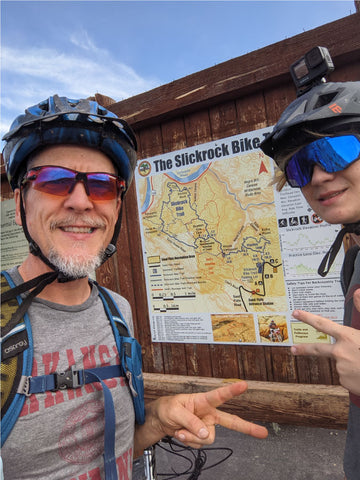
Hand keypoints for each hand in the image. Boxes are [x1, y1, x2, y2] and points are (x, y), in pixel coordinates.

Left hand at [134, 381, 267, 454]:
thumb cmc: (167, 408)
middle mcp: (209, 413)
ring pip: (207, 438)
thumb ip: (190, 421)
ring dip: (192, 438)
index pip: (219, 395)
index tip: (244, 385)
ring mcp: (206, 426)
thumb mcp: (174, 411)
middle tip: (263, 432)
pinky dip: (188, 442)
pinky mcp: (201, 436)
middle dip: (248, 428)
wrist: (160, 421)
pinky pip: (199, 445)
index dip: (232, 390)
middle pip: (231, 421)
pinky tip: (181, 434)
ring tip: (180, 430)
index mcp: (203, 400)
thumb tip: (204, 434)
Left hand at [290, 291, 359, 394]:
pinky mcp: (345, 382)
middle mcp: (340, 352)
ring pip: (342, 364)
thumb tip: (356, 292)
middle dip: (303, 349)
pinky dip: (355, 376)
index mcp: (348, 337)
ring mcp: (341, 369)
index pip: (323, 324)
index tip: (296, 313)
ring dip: (351, 364)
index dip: (308, 318)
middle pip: (318, 349)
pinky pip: (348, 377)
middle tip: (293, 349)